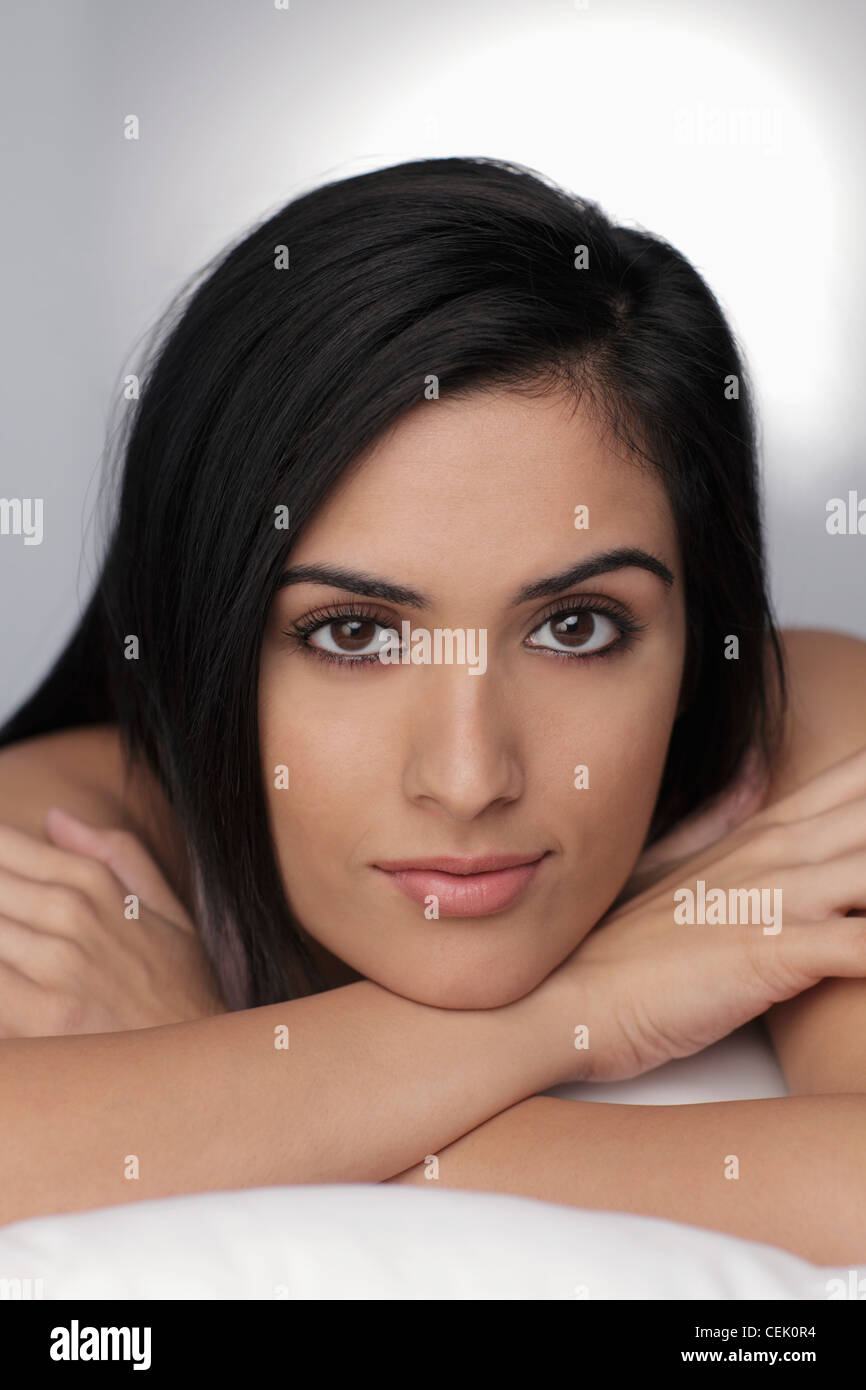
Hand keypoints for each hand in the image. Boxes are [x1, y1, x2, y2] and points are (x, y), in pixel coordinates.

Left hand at [0, 810, 224, 1036]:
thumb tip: (54, 817)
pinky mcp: (41, 1017)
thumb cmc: (178, 987)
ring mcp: (55, 965)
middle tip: (5, 919)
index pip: (6, 847)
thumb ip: (115, 853)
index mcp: (94, 882)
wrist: (196, 1062)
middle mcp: (72, 914)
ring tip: (9, 943)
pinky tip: (6, 966)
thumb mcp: (166, 907)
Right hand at [545, 744, 865, 1083]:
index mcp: (761, 834)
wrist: (566, 998)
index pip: (855, 784)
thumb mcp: (666, 865)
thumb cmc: (619, 946)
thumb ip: (717, 817)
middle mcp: (779, 855)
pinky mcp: (771, 953)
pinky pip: (862, 946)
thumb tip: (762, 771)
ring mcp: (776, 899)